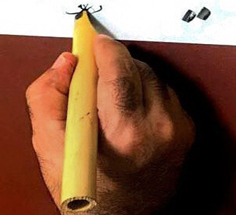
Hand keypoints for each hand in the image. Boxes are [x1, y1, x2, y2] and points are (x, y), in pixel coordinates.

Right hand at [26, 35, 194, 213]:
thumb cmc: (88, 192)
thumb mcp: (51, 149)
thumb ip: (48, 99)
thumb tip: (66, 64)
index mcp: (125, 133)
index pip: (119, 69)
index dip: (103, 50)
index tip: (91, 42)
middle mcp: (158, 128)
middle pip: (136, 67)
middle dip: (112, 63)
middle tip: (92, 75)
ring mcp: (177, 129)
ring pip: (152, 77)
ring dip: (130, 78)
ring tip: (109, 103)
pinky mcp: (187, 130)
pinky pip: (164, 93)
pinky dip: (146, 94)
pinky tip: (130, 114)